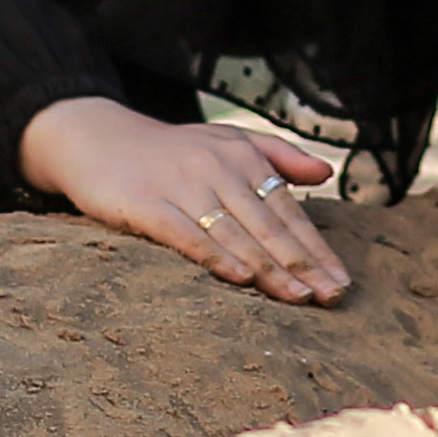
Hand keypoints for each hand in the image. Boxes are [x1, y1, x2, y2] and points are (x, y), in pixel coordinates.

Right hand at [17, 96, 348, 303]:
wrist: (96, 138)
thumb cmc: (171, 150)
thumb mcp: (226, 140)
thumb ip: (278, 155)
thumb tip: (327, 172)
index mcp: (242, 156)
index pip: (288, 210)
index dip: (316, 248)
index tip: (340, 282)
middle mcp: (217, 168)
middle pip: (268, 225)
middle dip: (304, 265)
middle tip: (332, 298)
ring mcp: (181, 186)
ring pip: (235, 234)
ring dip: (270, 269)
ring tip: (299, 298)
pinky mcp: (145, 204)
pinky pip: (186, 235)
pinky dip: (215, 256)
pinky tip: (240, 279)